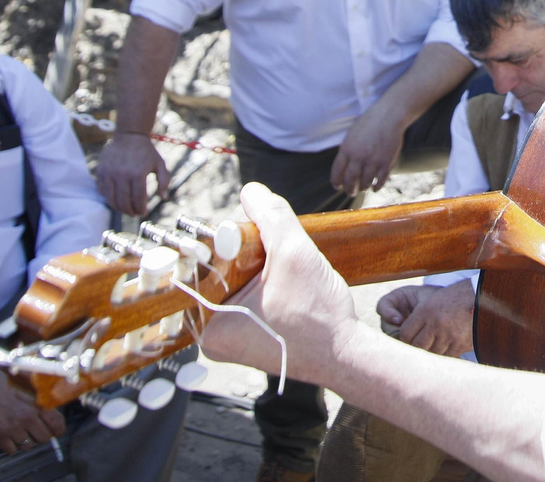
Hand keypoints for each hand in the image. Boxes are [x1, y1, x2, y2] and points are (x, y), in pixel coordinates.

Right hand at [0, 372, 66, 454]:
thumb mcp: (22, 384)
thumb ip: (35, 395)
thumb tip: (47, 397)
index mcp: (32, 405)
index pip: (55, 422)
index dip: (59, 428)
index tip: (58, 430)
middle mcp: (24, 420)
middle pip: (44, 438)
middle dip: (43, 434)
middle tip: (38, 429)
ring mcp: (11, 430)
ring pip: (28, 446)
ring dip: (27, 440)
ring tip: (22, 431)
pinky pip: (11, 450)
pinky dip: (12, 446)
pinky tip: (10, 436)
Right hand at [96, 133, 169, 214]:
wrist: (129, 135)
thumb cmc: (146, 152)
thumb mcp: (159, 164)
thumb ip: (164, 181)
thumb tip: (163, 198)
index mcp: (137, 173)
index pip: (138, 199)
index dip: (141, 209)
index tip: (143, 212)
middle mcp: (122, 174)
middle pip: (123, 202)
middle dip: (129, 211)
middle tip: (134, 213)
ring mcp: (109, 173)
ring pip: (111, 199)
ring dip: (118, 208)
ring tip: (125, 209)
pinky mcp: (100, 171)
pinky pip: (102, 191)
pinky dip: (108, 198)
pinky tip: (116, 199)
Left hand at [202, 183, 359, 385]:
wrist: (347, 355)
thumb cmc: (319, 317)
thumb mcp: (293, 252)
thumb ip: (270, 215)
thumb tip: (251, 190)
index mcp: (209, 327)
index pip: (197, 267)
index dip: (218, 243)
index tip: (241, 236)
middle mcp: (211, 340)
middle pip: (213, 275)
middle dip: (238, 256)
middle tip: (265, 252)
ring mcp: (229, 342)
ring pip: (230, 286)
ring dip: (250, 269)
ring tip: (278, 269)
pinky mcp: (247, 340)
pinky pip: (242, 301)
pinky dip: (258, 285)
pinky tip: (281, 281)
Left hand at [330, 111, 403, 195]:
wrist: (389, 116)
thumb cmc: (369, 122)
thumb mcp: (352, 134)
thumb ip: (347, 150)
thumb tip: (344, 167)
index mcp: (346, 149)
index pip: (337, 172)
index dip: (336, 182)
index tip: (337, 186)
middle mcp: (358, 157)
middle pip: (350, 181)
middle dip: (349, 190)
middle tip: (351, 192)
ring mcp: (372, 161)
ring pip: (365, 183)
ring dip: (363, 188)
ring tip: (363, 188)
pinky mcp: (386, 163)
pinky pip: (380, 181)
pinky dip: (377, 187)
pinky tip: (375, 187)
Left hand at [376, 282, 474, 356]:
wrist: (482, 297)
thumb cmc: (455, 297)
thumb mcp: (434, 300)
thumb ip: (419, 317)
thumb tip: (404, 336)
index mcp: (426, 311)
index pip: (405, 333)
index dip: (404, 338)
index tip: (406, 338)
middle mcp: (436, 324)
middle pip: (417, 346)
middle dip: (416, 348)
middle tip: (416, 347)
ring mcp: (449, 336)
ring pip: (431, 353)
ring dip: (430, 352)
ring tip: (432, 347)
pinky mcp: (460, 345)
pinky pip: (446, 356)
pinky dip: (443, 355)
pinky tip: (444, 349)